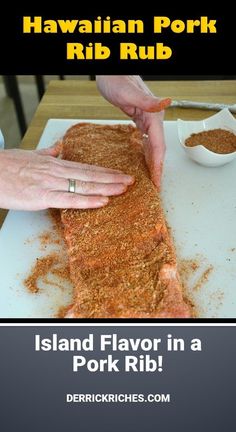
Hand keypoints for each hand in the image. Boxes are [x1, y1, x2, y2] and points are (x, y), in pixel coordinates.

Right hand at [0, 146, 133, 210]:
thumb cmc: (6, 165)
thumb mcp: (30, 155)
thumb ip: (47, 153)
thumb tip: (58, 148)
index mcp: (55, 164)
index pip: (86, 168)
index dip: (105, 172)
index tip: (119, 174)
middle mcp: (57, 172)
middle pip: (90, 175)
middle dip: (112, 178)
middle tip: (131, 181)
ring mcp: (51, 184)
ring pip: (85, 185)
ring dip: (107, 187)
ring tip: (124, 189)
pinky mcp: (43, 197)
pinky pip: (70, 200)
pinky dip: (88, 200)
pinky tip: (103, 201)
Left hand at [96, 75, 170, 188]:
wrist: (111, 70)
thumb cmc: (116, 78)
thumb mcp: (129, 91)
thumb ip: (147, 100)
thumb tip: (166, 102)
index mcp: (152, 116)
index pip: (158, 147)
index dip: (158, 166)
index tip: (157, 181)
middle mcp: (153, 119)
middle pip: (157, 150)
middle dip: (157, 169)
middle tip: (155, 187)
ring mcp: (147, 120)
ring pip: (152, 147)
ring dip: (152, 163)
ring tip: (151, 180)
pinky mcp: (140, 120)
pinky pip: (145, 141)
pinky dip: (145, 154)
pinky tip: (143, 162)